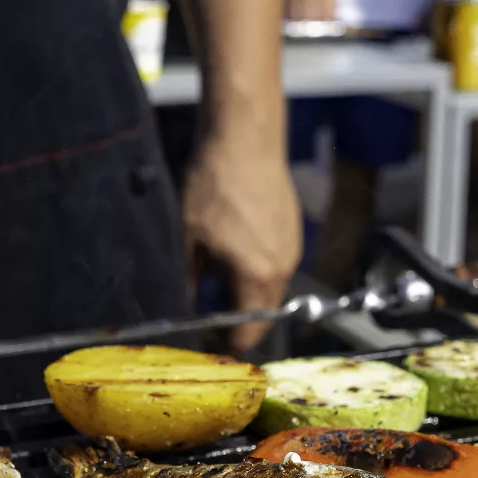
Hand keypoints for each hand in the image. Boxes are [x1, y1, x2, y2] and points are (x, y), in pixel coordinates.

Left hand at [183, 136, 301, 351]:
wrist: (245, 136)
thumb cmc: (215, 182)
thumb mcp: (189, 235)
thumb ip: (188, 278)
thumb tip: (184, 304)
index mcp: (257, 275)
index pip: (249, 331)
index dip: (228, 342)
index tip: (209, 340)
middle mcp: (283, 267)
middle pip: (264, 314)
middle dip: (239, 320)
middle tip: (209, 314)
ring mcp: (292, 247)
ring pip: (271, 289)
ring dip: (248, 293)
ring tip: (217, 280)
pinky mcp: (293, 229)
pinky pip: (277, 265)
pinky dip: (257, 270)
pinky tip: (233, 253)